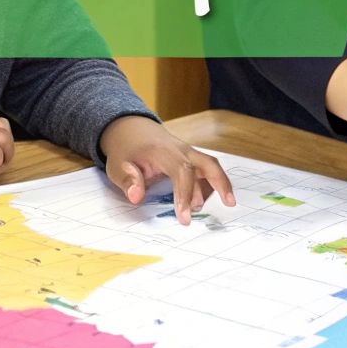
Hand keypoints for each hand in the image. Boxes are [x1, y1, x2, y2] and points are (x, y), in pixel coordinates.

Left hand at [99, 115, 235, 223]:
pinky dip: (212, 184)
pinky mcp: (191, 157)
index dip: (185, 194)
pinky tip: (207, 201)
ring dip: (220, 184)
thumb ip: (127, 180)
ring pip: (211, 165)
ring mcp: (188, 152)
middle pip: (207, 163)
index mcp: (163, 151)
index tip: (185, 218)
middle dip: (220, 183)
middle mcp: (181, 150)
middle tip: (229, 204)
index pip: (182, 171)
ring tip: (225, 205)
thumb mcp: (117, 165)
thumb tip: (136, 196)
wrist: (131, 129)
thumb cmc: (126, 150)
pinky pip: (206, 169)